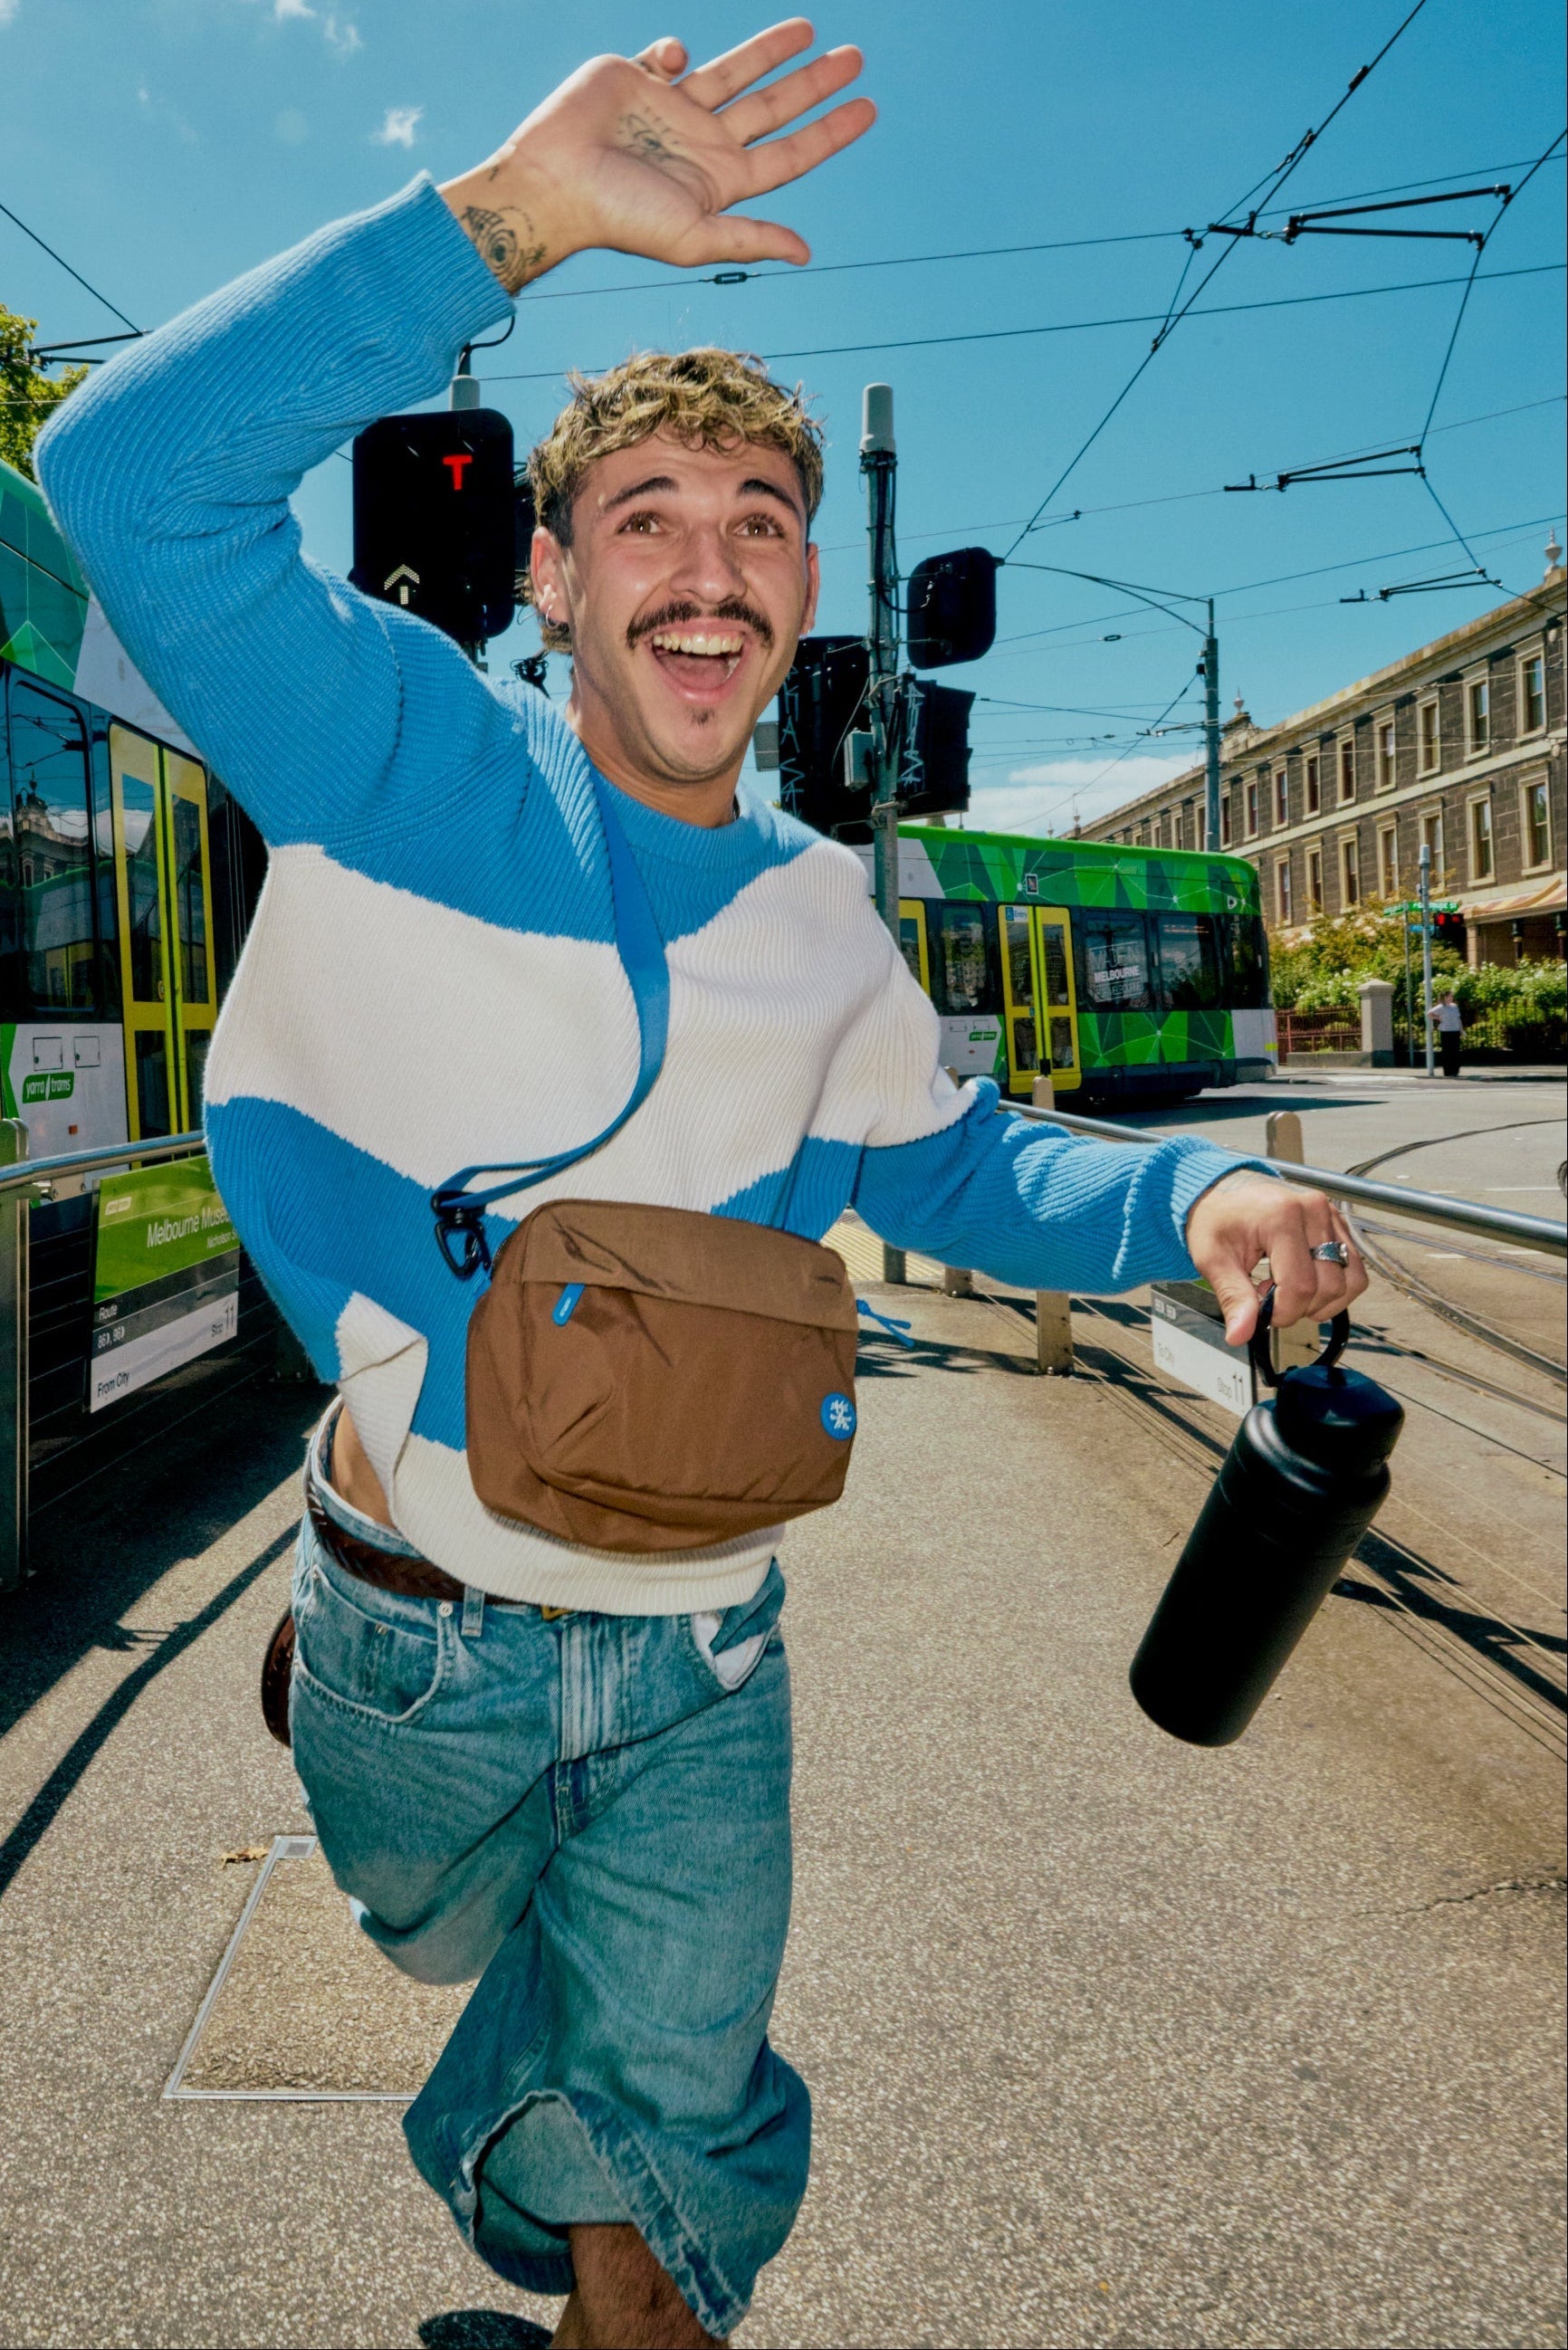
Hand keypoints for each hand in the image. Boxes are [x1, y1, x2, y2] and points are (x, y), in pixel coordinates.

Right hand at [439, 20, 874, 292]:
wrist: (555, 181)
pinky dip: (678, 51)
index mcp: (721, 182)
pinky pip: (673, 53)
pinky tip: (672, 66)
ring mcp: (673, 108)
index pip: (789, 154)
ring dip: (772, 51)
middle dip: (814, 84)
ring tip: (810, 27)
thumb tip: (807, 252)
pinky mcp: (639, 77)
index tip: (868, 107)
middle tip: (855, 58)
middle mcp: (703, 143)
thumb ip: (750, 239)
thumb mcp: (694, 236)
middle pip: (773, 108)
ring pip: (736, 72)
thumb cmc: (620, 216)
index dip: (830, 132)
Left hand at [1184, 1171, 1366, 1346]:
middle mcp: (1314, 1211)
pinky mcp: (1340, 1226)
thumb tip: (1241, 1334)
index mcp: (1282, 1216)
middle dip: (1300, 1307)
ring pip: (1351, 1281)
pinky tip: (1305, 1282)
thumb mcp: (1213, 1259)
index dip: (1283, 1312)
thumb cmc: (1217, 1220)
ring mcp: (1331, 1217)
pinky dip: (1335, 1289)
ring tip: (1289, 1289)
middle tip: (1270, 1297)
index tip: (1262, 1312)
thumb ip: (1233, 1297)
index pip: (1300, 1286)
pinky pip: (1355, 1271)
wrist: (1225, 1192)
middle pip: (1329, 1286)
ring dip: (1323, 1301)